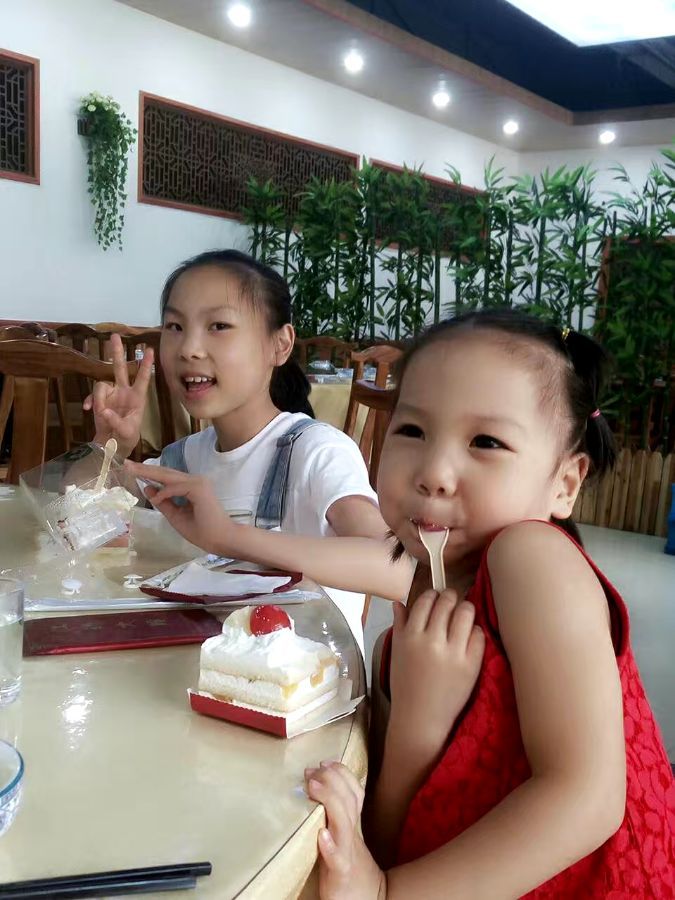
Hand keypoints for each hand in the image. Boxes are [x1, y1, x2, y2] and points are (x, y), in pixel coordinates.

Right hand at [84, 334, 153, 457]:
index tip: (150, 350)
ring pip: (101, 385)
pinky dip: (89, 401)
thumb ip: (116, 421)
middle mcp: (124, 392)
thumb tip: (104, 410)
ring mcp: (111, 394)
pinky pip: (92, 394)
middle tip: (115, 335)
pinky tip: (87, 409)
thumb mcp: (126, 432)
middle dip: (117, 352)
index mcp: (137, 398)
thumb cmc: (126, 438)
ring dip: (98, 397)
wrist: (112, 445)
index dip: (146, 365)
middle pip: (120, 368)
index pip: (143, 378)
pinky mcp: (99, 400)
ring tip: (100, 413)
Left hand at [125, 461, 233, 553]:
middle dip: (145, 469)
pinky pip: (176, 487)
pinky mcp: (199, 489)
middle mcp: (196, 481)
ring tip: (131, 469)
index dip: (149, 474)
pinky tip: (155, 498)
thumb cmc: (203, 532)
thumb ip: (164, 503)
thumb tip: (148, 488)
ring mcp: (199, 483)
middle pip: (166, 473)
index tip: (132, 470)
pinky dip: (165, 492)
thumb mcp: (176, 517)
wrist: (222, 540)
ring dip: (150, 473)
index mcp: (192, 487)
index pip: (167, 478)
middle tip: (126, 464)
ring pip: (170, 476)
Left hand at [305, 762, 385, 899]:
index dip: (341, 773)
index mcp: (352, 823)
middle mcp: (352, 833)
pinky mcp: (341, 874)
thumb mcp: (345, 836)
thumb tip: (316, 787)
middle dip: (331, 779)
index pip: (354, 790)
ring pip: (344, 823)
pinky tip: (322, 835)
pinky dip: (331, 846)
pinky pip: (338, 859)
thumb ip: (336, 815)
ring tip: (314, 786)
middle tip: (311, 771)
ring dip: (329, 801)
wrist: (369, 899)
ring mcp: (348, 853)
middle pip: (349, 800)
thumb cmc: (350, 865)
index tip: (323, 762)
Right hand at [388, 590, 484, 757]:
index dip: (432, 595)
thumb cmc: (405, 685)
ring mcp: (453, 653)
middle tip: (452, 602)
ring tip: (463, 614)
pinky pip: (478, 635)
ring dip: (465, 609)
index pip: (425, 601)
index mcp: (410, 636)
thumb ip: (399, 625)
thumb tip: (400, 602)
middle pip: (447, 603)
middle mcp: (432, 641)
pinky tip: (469, 636)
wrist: (420, 718)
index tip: (436, 597)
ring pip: (466, 613)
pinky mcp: (471, 665)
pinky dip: (474, 631)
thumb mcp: (396, 653)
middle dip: (451, 598)